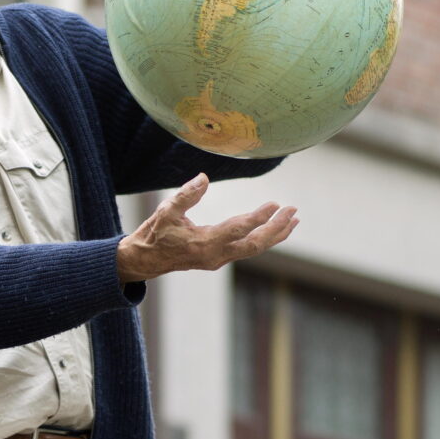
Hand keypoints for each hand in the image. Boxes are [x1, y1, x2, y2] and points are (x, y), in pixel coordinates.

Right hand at [116, 175, 299, 282]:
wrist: (145, 261)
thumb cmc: (154, 234)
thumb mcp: (166, 211)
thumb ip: (186, 195)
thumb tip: (204, 177)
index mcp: (203, 244)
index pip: (238, 229)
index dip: (258, 217)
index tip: (275, 204)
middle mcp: (215, 255)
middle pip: (254, 244)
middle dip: (277, 228)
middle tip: (293, 210)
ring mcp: (219, 259)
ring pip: (254, 248)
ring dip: (275, 234)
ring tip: (293, 218)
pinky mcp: (219, 257)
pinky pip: (248, 248)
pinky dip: (265, 238)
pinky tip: (275, 228)